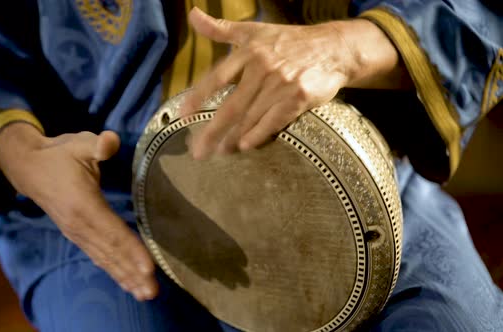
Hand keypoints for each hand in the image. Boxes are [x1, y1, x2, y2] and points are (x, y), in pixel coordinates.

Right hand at [0, 123, 157, 300]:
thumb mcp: (78, 143)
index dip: (131, 249)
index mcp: (83, 205)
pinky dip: (115, 271)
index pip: (112, 231)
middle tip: (153, 291)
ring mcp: (78, 234)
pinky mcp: (78, 236)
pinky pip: (99, 257)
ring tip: (145, 294)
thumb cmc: (59, 154)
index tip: (149, 267)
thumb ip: (97, 145)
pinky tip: (128, 283)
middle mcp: (80, 226)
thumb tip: (110, 141)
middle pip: (111, 252)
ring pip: (105, 260)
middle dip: (133, 272)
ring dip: (125, 277)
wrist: (28, 167)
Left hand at [181, 7, 409, 159]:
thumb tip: (192, 15)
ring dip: (233, 137)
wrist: (333, 48)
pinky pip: (275, 119)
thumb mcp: (253, 30)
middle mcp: (263, 67)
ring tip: (218, 152)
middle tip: (198, 151)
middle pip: (232, 105)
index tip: (182, 114)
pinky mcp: (299, 96)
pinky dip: (260, 134)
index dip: (199, 96)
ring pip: (251, 116)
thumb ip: (220, 29)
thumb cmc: (289, 41)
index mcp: (248, 52)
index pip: (217, 77)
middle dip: (213, 130)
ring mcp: (282, 84)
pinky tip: (246, 146)